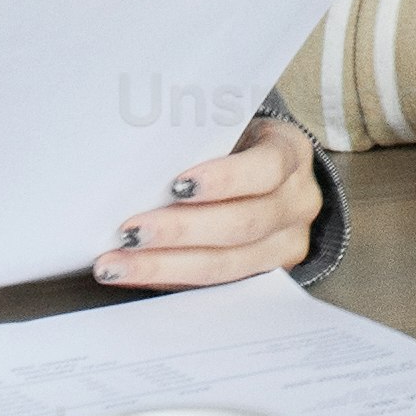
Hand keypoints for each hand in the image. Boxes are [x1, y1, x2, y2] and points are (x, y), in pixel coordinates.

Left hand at [91, 112, 319, 290]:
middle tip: (129, 231)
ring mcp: (288, 243)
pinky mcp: (268, 274)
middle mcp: (299, 201)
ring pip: (226, 264)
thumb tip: (136, 165)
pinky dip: (169, 279)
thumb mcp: (228, 130)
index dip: (223, 179)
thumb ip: (198, 145)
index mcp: (292, 152)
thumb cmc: (232, 145)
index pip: (266, 168)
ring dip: (164, 265)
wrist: (265, 176)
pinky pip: (215, 285)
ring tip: (116, 263)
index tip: (175, 185)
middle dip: (180, 231)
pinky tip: (133, 273)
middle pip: (243, 224)